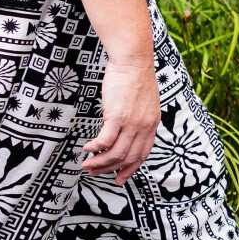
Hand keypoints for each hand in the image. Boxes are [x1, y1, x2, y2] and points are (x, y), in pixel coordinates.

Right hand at [84, 58, 160, 183]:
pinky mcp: (118, 117)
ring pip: (116, 153)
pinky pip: (105, 140)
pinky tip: (87, 148)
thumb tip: (125, 129)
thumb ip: (138, 118)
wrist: (133, 61)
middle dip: (110, 169)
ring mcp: (132, 123)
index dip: (130, 168)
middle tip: (95, 173)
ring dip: (100, 162)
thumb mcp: (144, 103)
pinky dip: (94, 148)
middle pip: (127, 157)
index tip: (119, 178)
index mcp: (152, 124)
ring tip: (87, 165)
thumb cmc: (134, 78)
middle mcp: (144, 127)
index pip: (143, 154)